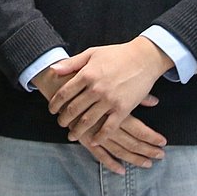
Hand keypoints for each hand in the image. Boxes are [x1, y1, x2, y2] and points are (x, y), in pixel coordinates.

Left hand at [35, 53, 165, 172]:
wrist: (144, 58)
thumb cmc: (117, 54)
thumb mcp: (91, 53)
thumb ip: (71, 63)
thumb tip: (52, 70)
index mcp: (86, 74)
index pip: (64, 93)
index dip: (55, 104)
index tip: (52, 110)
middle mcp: (96, 89)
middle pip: (73, 109)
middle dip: (63, 119)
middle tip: (60, 123)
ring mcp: (109, 100)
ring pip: (88, 121)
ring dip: (77, 131)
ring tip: (72, 135)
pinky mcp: (123, 109)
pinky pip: (109, 128)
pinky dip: (100, 137)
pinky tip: (93, 142)